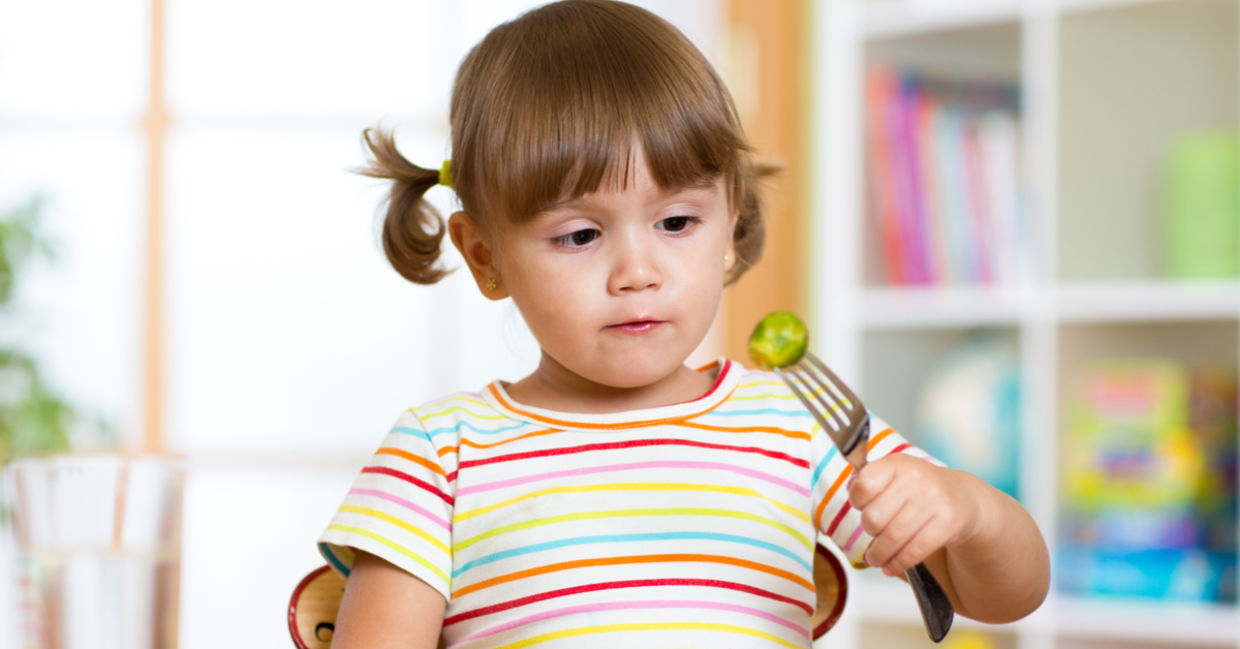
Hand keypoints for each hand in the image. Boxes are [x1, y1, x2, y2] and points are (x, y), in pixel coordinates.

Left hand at [847, 454, 982, 576]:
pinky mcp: (948, 523)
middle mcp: (917, 478)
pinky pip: (915, 551)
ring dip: (879, 555)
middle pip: (875, 517)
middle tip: (873, 536)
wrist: (961, 498)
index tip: (862, 508)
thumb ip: (869, 481)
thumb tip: (851, 490)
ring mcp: (934, 500)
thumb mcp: (894, 475)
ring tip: (875, 559)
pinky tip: (891, 567)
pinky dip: (898, 563)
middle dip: (869, 532)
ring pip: (893, 538)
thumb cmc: (918, 489)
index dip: (857, 501)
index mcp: (897, 464)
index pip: (864, 485)